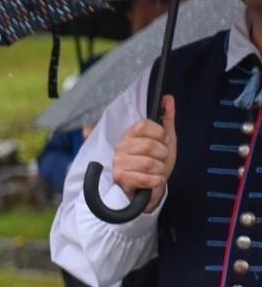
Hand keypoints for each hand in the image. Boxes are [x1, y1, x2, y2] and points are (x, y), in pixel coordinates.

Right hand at [111, 95, 176, 209]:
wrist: (148, 187)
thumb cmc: (155, 163)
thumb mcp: (165, 140)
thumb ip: (166, 119)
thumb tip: (168, 99)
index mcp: (130, 134)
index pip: (143, 125)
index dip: (159, 134)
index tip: (162, 141)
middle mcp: (121, 146)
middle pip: (149, 145)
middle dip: (162, 155)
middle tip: (160, 159)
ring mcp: (119, 162)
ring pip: (149, 163)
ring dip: (160, 169)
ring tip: (155, 171)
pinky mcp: (120, 178)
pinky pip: (146, 178)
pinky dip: (155, 181)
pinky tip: (152, 181)